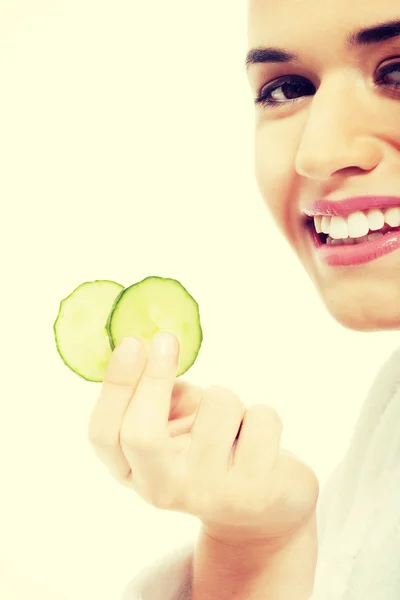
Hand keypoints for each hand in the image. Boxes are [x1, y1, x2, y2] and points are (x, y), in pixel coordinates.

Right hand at [88, 331, 318, 546]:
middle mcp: (164, 488)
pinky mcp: (255, 491)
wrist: (262, 506)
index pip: (104, 434)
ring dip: (229, 399)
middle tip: (167, 339)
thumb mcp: (174, 424)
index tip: (133, 342)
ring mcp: (209, 493)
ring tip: (234, 423)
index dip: (115, 386)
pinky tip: (259, 440)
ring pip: (218, 407)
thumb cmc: (211, 447)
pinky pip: (260, 419)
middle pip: (141, 434)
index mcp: (135, 470)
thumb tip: (150, 342)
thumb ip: (156, 392)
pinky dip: (263, 416)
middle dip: (155, 377)